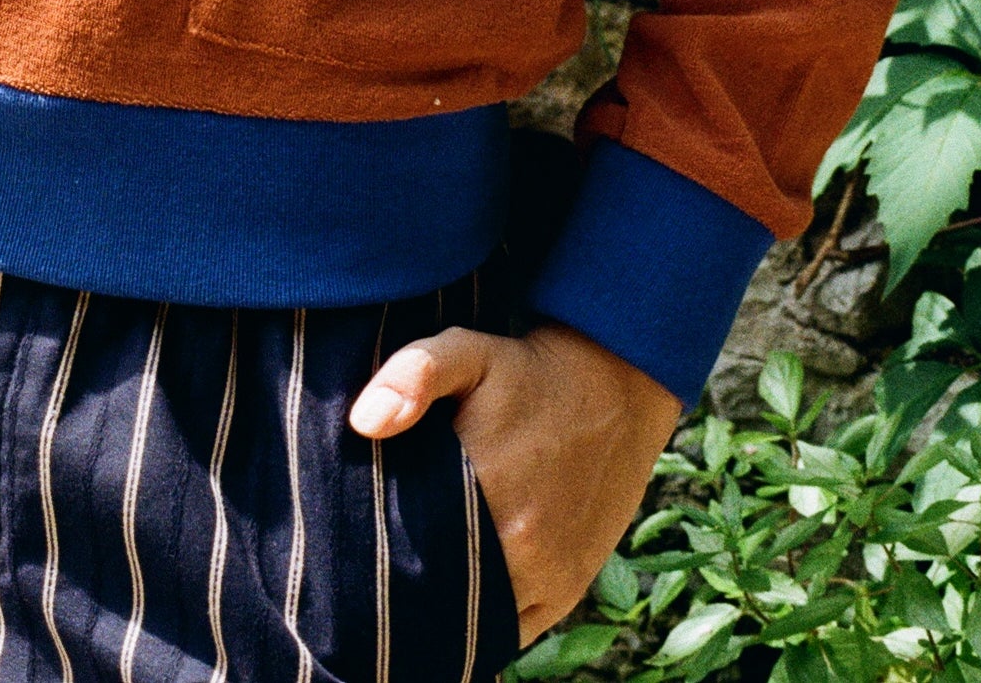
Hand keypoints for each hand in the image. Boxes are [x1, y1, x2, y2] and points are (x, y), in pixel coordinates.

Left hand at [349, 319, 679, 645]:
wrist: (615, 390)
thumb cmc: (527, 372)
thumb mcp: (468, 351)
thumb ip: (413, 374)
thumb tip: (365, 423)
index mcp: (483, 485)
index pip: (405, 540)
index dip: (377, 537)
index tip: (365, 523)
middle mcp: (518, 544)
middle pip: (434, 583)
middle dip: (406, 572)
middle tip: (386, 548)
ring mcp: (545, 575)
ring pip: (471, 616)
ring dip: (443, 602)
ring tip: (421, 570)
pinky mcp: (565, 590)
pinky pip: (509, 629)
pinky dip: (482, 621)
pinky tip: (459, 593)